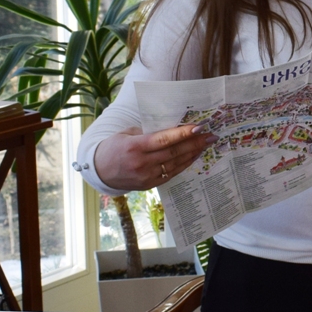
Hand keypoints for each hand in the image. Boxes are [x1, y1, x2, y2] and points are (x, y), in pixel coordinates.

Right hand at [92, 124, 212, 191]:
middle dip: (195, 143)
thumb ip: (148, 132)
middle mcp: (142, 163)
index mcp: (135, 146)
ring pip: (176, 164)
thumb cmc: (114, 146)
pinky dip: (185, 164)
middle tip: (211, 135)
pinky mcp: (150, 184)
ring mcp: (146, 176)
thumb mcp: (127, 134)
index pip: (163, 140)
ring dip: (193, 153)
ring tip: (206, 144)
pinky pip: (172, 173)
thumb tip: (174, 128)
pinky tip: (194, 155)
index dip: (183, 134)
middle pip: (174, 152)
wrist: (100, 171)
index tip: (199, 127)